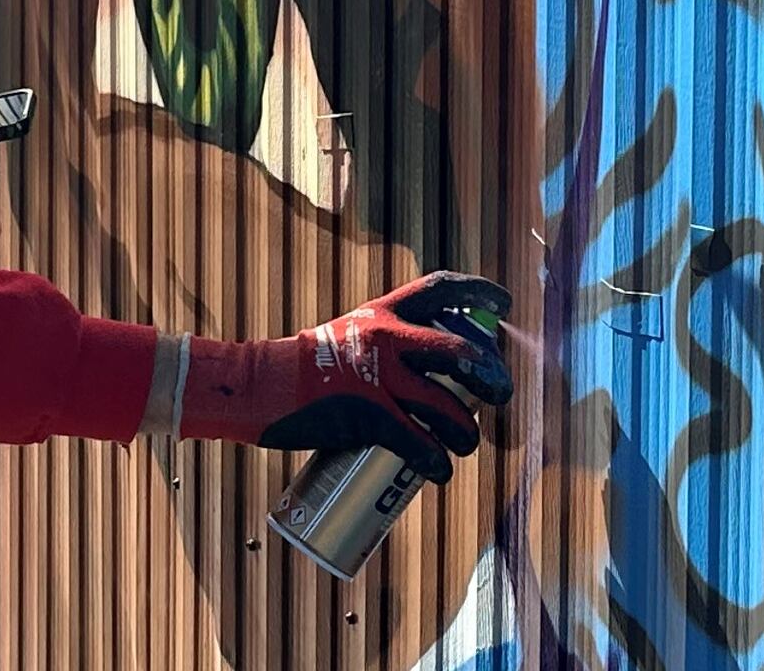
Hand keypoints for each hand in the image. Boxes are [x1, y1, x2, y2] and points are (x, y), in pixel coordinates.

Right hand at [176, 273, 512, 479]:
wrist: (259, 386)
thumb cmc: (303, 369)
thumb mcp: (348, 339)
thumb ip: (383, 347)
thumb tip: (428, 374)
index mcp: (383, 313)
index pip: (440, 290)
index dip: (478, 293)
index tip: (505, 303)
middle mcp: (386, 337)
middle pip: (458, 350)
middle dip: (490, 374)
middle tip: (502, 393)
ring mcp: (378, 376)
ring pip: (445, 404)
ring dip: (468, 430)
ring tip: (469, 444)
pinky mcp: (367, 415)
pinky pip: (417, 441)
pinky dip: (436, 460)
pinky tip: (440, 473)